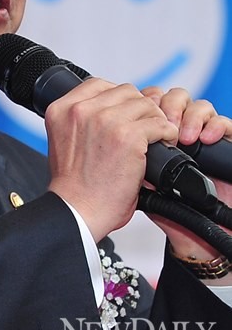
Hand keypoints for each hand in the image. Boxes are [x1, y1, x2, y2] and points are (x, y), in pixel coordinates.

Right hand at [46, 78, 178, 242]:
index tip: (123, 113)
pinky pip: (159, 123)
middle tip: (143, 126)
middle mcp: (81, 110)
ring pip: (144, 104)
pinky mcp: (128, 136)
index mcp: (62, 109)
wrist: (77, 211)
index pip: (99, 84)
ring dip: (154, 119)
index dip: (116, 98)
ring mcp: (105, 121)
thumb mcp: (62, 139)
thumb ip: (79, 119)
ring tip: (155, 136)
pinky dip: (166, 133)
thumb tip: (107, 108)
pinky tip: (163, 143)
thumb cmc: (73, 184)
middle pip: (125, 91)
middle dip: (137, 108)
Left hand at [142, 86, 231, 283]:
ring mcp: (201, 135)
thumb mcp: (131, 172)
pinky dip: (215, 125)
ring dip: (191, 116)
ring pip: (198, 105)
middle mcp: (177, 129)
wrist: (188, 233)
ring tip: (185, 136)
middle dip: (168, 107)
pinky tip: (205, 138)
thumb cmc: (158, 206)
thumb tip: (109, 123)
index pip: (150, 99)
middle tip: (164, 125)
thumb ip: (124, 145)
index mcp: (152, 131)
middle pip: (174, 96)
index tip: (140, 116)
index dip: (145, 102)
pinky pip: (223, 123)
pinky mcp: (223, 145)